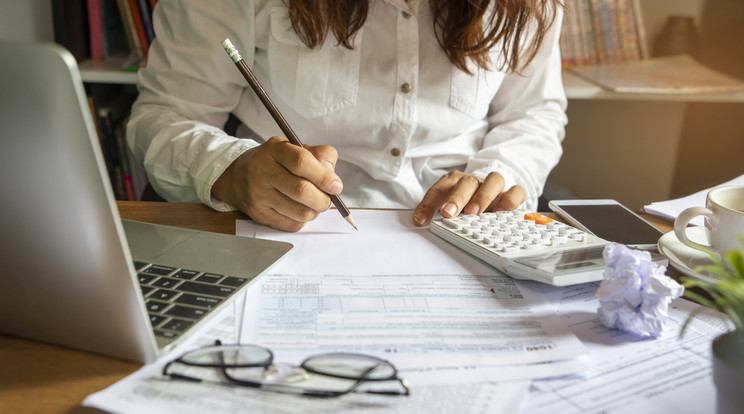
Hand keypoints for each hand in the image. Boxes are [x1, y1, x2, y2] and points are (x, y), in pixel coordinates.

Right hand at [212, 136, 342, 231]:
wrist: (239, 177)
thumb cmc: (276, 162)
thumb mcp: (296, 148)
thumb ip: (320, 156)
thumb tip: (332, 178)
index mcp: (274, 149)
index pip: (301, 162)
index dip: (323, 176)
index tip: (336, 186)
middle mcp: (262, 170)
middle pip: (301, 190)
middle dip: (323, 199)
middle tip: (328, 199)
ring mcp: (257, 194)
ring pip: (299, 212)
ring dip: (315, 211)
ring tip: (314, 204)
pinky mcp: (258, 214)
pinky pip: (291, 225)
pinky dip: (303, 220)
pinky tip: (299, 210)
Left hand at [412, 171, 524, 226]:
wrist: (486, 192)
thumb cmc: (463, 203)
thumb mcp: (445, 207)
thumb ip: (434, 213)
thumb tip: (419, 223)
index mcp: (453, 182)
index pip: (439, 189)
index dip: (428, 205)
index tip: (420, 220)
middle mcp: (474, 182)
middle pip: (467, 182)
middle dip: (457, 197)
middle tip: (448, 213)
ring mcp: (493, 187)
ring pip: (494, 180)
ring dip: (483, 196)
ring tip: (475, 213)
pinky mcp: (510, 194)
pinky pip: (517, 191)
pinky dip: (510, 200)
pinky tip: (501, 213)